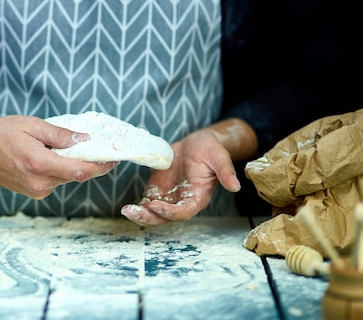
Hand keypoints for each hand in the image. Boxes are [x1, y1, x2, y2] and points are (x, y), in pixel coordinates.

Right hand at [0, 115, 118, 197]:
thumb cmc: (2, 134)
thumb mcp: (32, 125)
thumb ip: (60, 135)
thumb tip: (84, 141)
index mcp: (39, 164)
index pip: (80, 170)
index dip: (101, 166)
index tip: (115, 159)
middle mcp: (39, 183)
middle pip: (76, 175)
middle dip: (90, 162)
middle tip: (100, 148)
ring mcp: (36, 191)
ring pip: (66, 178)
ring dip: (73, 164)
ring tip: (69, 147)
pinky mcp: (34, 192)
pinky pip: (56, 180)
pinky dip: (61, 169)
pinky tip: (54, 156)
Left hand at [121, 118, 255, 225]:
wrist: (197, 144)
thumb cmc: (210, 150)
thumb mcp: (219, 157)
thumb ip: (226, 172)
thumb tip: (236, 186)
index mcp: (197, 197)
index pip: (183, 212)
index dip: (170, 212)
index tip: (156, 205)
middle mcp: (182, 202)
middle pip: (165, 218)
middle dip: (149, 218)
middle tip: (132, 213)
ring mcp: (169, 198)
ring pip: (154, 214)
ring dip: (140, 215)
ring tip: (126, 211)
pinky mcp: (158, 191)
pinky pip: (146, 204)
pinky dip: (137, 208)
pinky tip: (127, 207)